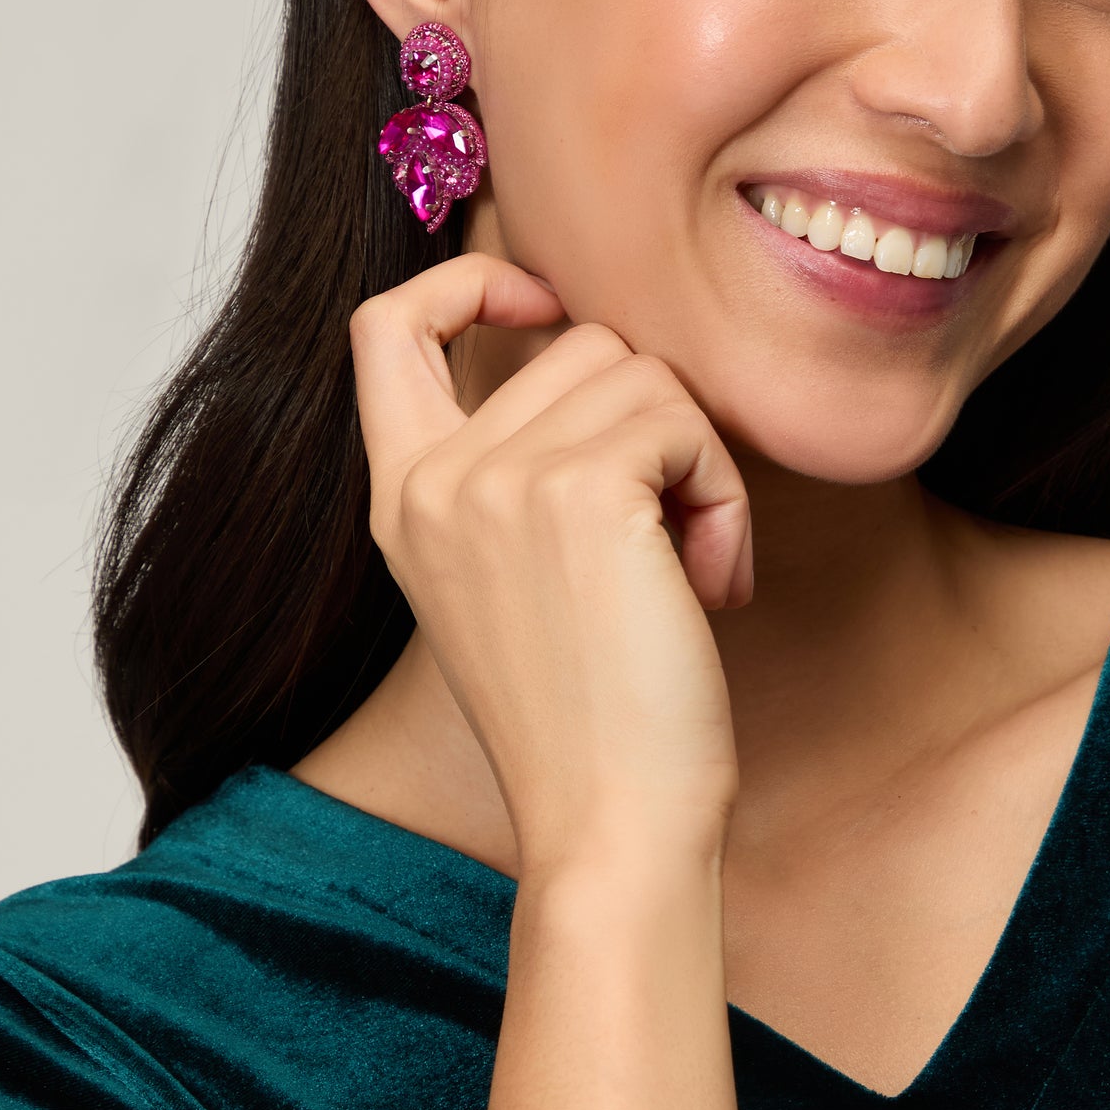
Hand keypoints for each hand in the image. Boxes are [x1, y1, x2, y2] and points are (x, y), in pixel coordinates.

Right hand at [349, 254, 753, 879]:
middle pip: (582, 345)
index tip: (544, 307)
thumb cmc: (591, 716)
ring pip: (645, 377)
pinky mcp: (580, 491)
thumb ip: (517, 471)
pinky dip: (725, 498)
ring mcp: (497, 479)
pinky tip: (711, 586)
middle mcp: (432, 478)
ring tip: (692, 572)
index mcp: (400, 498)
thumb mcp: (512, 578)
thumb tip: (604, 354)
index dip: (468, 284)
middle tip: (674, 540)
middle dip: (655, 426)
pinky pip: (686, 424)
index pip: (384, 325)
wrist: (611, 824)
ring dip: (699, 466)